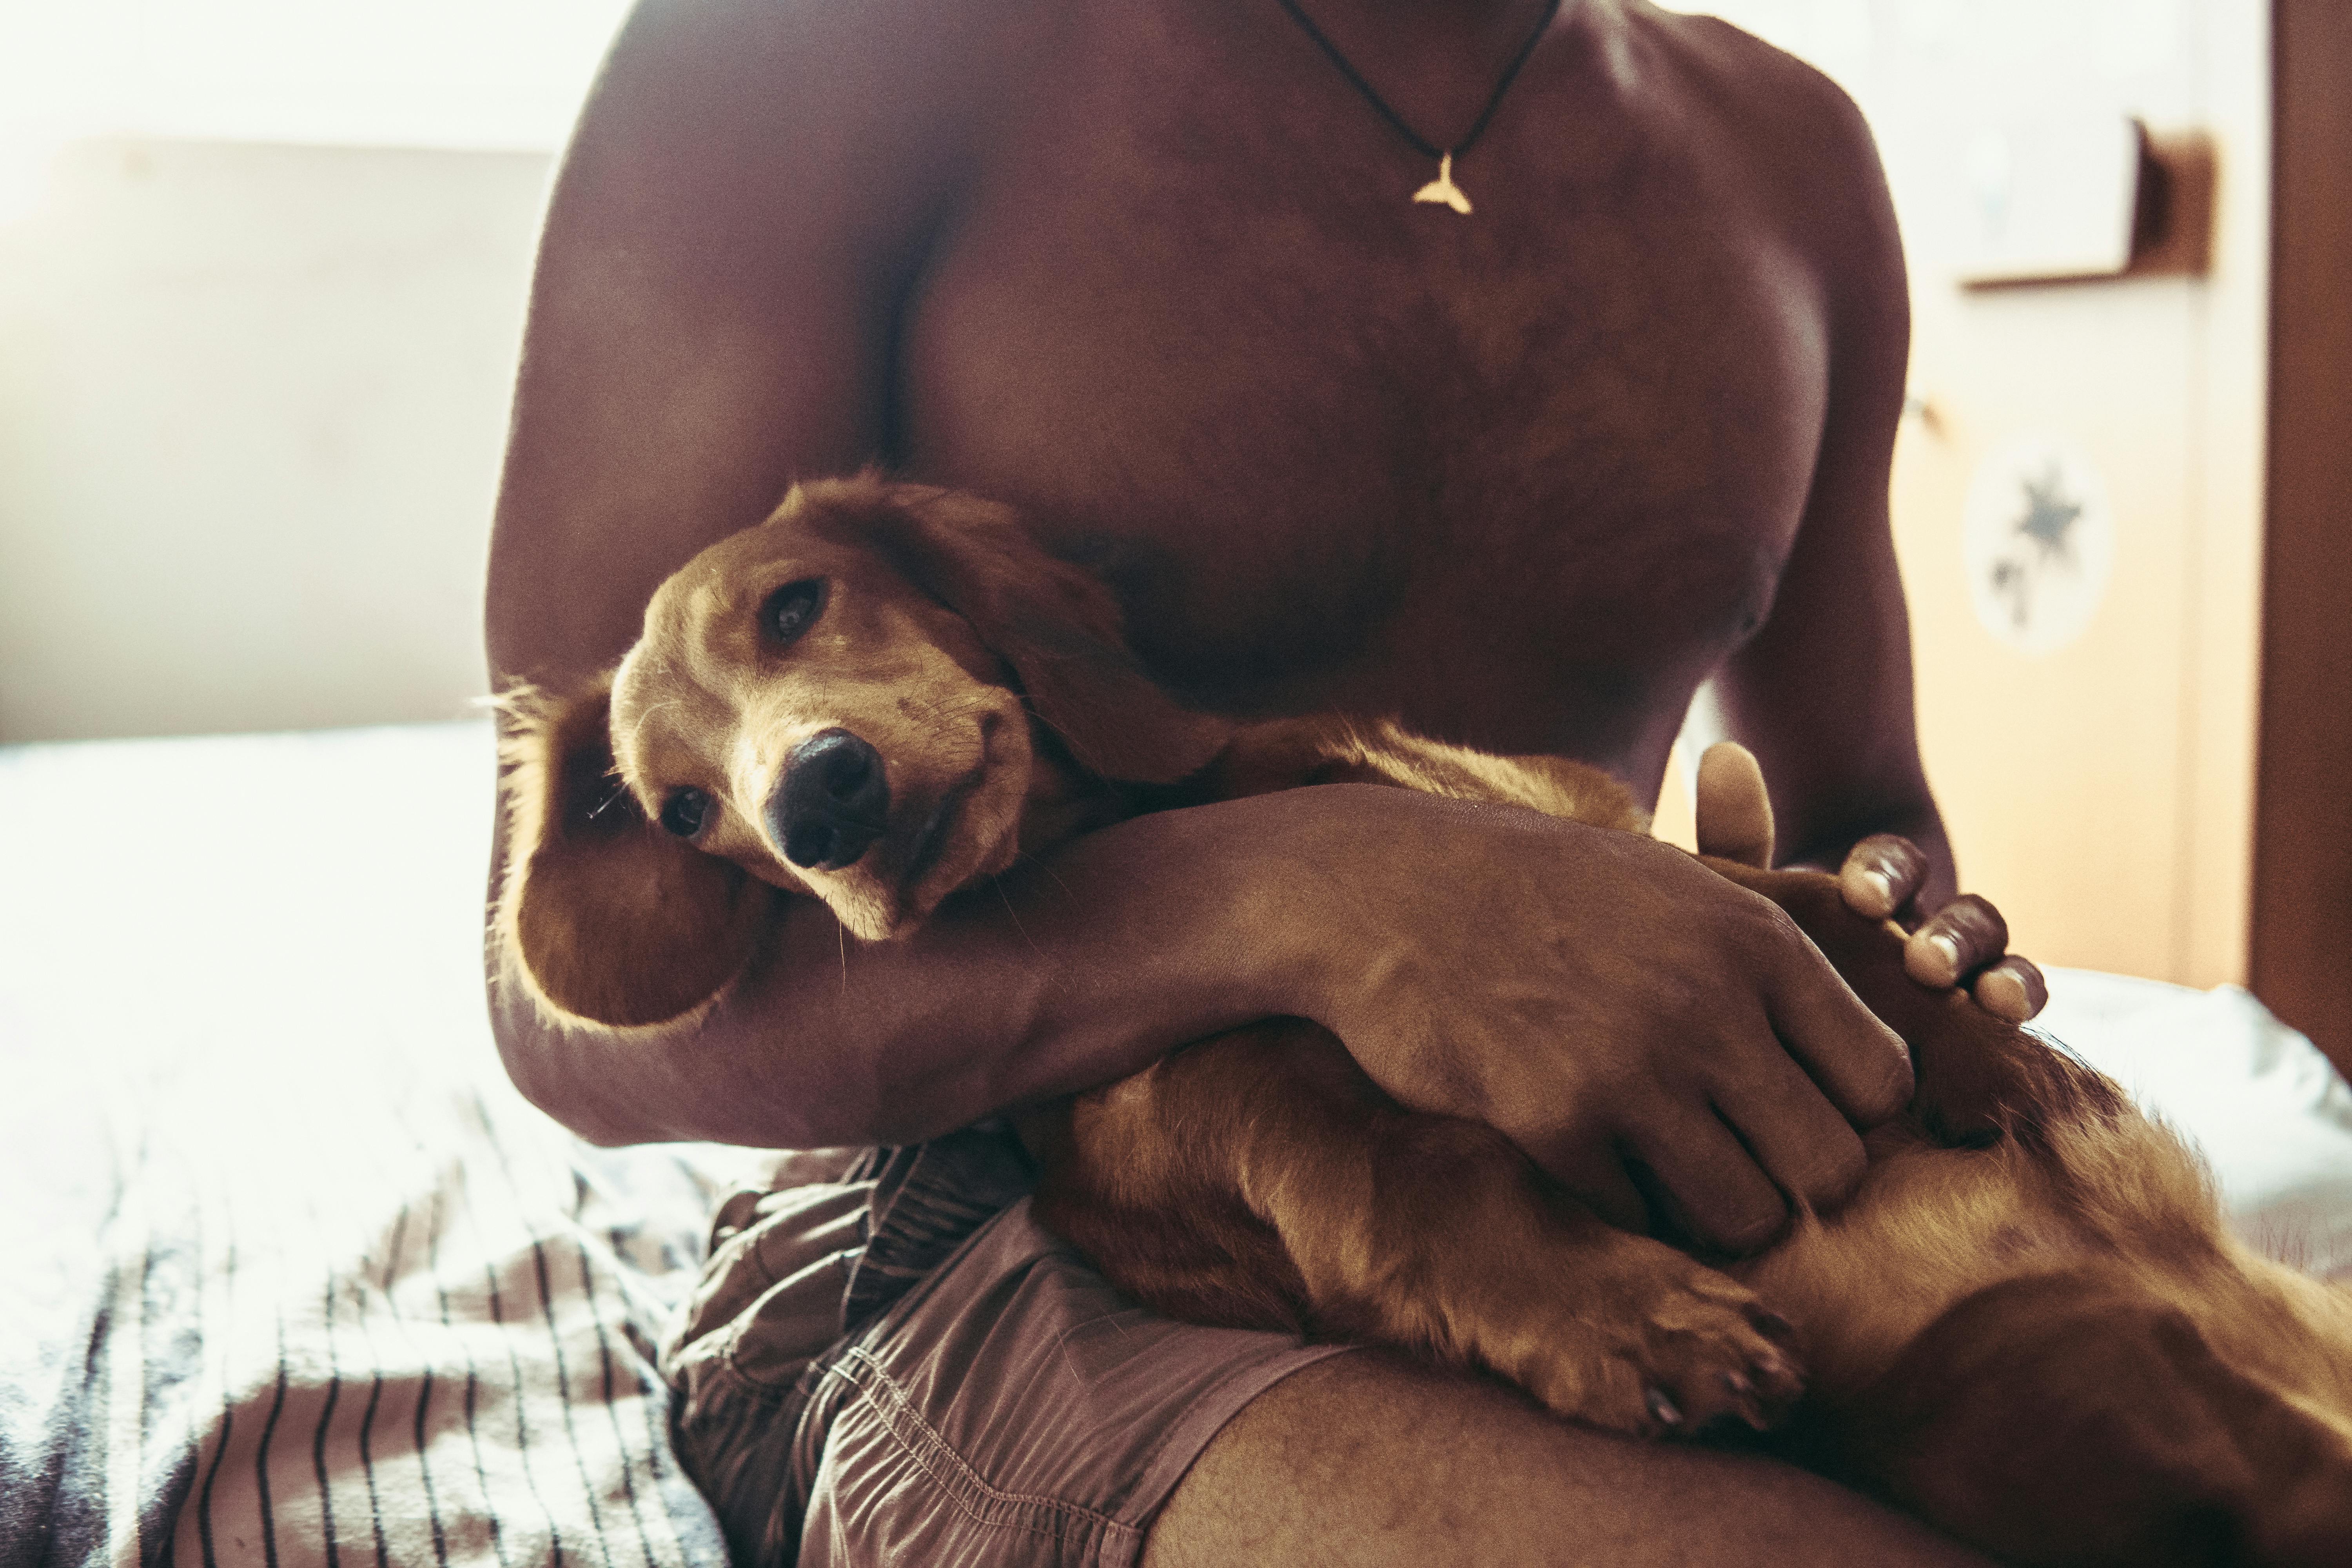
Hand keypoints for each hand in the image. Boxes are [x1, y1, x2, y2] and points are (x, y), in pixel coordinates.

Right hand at [1291, 786, 1913, 1257]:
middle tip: (1737, 1159)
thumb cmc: (1539, 888)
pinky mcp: (1551, 1124)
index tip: (1794, 1110)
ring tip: (1667, 1170)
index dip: (1848, 1115)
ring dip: (1711, 1210)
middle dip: (1791, 1181)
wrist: (1388, 889)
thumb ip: (1766, 958)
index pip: (1882, 1085)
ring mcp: (1630, 1068)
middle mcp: (1709, 1006)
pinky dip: (1619, 1203)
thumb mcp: (1674, 883)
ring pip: (1744, 1216)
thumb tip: (1860, 1054)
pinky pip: (1635, 1217)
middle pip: (1830, 1168)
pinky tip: (1586, 1152)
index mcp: (1756, 941)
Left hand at [1691, 740, 2045, 1026]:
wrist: (1786, 1073)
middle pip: (1957, 913)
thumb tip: (1723, 753)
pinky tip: (2009, 1015)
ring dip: (1994, 964)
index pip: (1889, 869)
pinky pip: (2020, 1008)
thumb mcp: (1747, 920)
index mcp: (1872, 904)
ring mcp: (1963, 986)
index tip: (1859, 897)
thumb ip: (1738, 847)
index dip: (1882, 874)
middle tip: (1924, 963)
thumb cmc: (1764, 981)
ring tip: (1984, 996)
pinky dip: (2021, 1001)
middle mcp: (1924, 938)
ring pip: (1995, 956)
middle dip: (1948, 932)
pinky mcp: (1988, 1036)